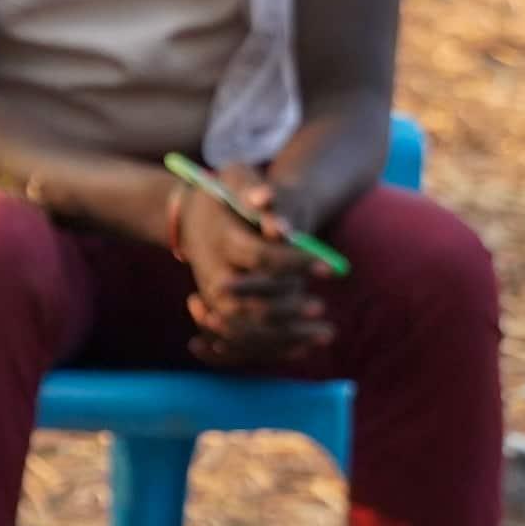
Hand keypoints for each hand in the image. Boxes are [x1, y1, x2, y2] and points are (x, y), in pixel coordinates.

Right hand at [167, 172, 325, 367]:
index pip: (260, 256)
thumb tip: (271, 208)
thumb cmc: (223, 193)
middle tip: (322, 308)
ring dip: (287, 336)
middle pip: (249, 303)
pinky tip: (303, 348)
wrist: (193, 217)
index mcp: (219, 239)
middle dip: (290, 310)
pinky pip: (241, 341)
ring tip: (325, 334)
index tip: (331, 268)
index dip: (296, 262)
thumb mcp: (235, 178)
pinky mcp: (217, 312)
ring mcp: (213, 297)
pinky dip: (272, 348)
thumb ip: (252, 189)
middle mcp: (212, 274)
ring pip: (246, 329)